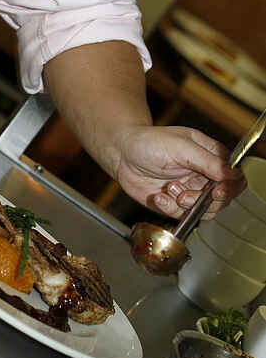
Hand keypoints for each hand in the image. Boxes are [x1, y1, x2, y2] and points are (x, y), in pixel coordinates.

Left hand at [115, 125, 245, 217]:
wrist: (121, 154)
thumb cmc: (149, 142)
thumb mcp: (180, 146)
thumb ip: (208, 161)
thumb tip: (232, 174)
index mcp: (209, 156)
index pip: (234, 176)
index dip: (230, 187)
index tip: (217, 191)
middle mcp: (203, 174)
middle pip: (222, 198)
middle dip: (204, 199)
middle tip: (185, 195)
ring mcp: (190, 190)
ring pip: (205, 210)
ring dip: (186, 204)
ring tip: (170, 190)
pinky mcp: (175, 203)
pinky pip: (183, 215)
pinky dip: (170, 208)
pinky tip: (160, 196)